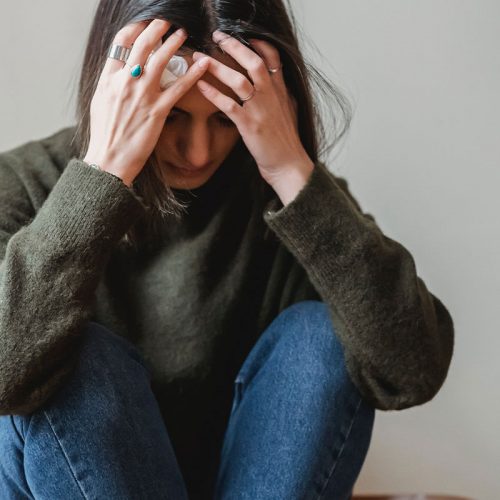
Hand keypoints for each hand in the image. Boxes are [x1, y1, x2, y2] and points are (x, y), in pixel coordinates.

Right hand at [83, 19, 208, 186]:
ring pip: (160, 60)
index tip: (145, 23)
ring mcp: (142, 95)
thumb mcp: (100, 102)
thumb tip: (118, 70)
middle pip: (142, 45)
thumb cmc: (105, 135)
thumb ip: (110, 83)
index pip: (121, 42)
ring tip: (183, 34)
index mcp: (108, 79)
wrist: (109, 158)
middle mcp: (125, 82)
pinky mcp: (157, 111)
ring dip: (174, 42)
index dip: (136, 29)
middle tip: (167, 21)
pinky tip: (203, 64)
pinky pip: (179, 87)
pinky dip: (193, 73)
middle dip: (157, 28)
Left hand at [191, 31, 313, 186]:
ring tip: (200, 58)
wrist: (288, 164)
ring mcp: (260, 110)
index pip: (272, 58)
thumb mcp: (289, 111)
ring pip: (239, 81)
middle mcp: (271, 96)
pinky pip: (228, 106)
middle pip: (253, 62)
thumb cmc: (286, 141)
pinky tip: (201, 86)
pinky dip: (213, 94)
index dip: (259, 43)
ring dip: (218, 67)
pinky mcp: (249, 126)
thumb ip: (282, 94)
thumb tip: (278, 82)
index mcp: (280, 91)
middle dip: (234, 46)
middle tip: (217, 36)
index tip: (245, 35)